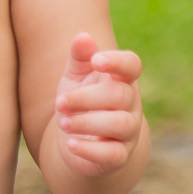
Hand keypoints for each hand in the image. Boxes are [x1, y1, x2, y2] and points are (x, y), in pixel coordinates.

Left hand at [54, 32, 142, 176]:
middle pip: (120, 95)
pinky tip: (70, 144)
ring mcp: (128, 132)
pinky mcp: (119, 156)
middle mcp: (131, 105)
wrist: (78, 141)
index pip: (132, 65)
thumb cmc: (79, 102)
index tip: (95, 61)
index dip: (118, 61)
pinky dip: (89, 149)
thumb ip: (79, 57)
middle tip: (60, 103)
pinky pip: (112, 154)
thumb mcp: (75, 77)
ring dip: (87, 122)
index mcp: (121, 80)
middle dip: (86, 97)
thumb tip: (83, 37)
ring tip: (63, 123)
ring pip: (119, 124)